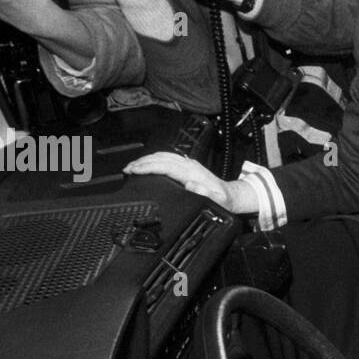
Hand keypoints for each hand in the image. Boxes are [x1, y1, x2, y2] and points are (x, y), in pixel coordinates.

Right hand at [124, 151, 257, 213]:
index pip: (165, 165)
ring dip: (146, 160)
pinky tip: (147, 164)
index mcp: (192, 172)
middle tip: (126, 169)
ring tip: (131, 167)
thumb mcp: (218, 201)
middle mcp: (189, 165)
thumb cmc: (223, 200)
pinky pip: (167, 159)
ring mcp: (188, 164)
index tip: (134, 170)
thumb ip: (205, 194)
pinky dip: (154, 160)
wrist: (232, 196)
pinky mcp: (187, 166)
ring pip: (163, 156)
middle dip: (141, 162)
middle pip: (161, 158)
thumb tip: (191, 185)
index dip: (147, 167)